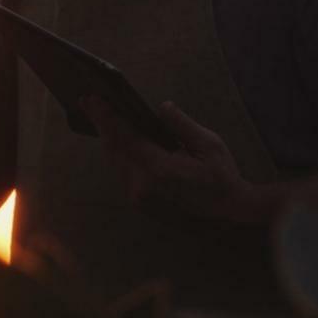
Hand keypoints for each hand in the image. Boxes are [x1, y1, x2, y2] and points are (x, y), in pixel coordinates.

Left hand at [81, 98, 257, 223]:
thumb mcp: (210, 145)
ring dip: (108, 138)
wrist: (228, 217)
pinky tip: (117, 140)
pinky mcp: (140, 204)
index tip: (92, 100)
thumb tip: (162, 107)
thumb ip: (181, 124)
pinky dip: (118, 154)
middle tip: (88, 101)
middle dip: (101, 123)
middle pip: (113, 149)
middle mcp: (142, 186)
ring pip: (115, 162)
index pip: (124, 137)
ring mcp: (139, 198)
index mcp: (159, 170)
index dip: (106, 117)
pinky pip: (122, 173)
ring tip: (99, 116)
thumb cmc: (222, 179)